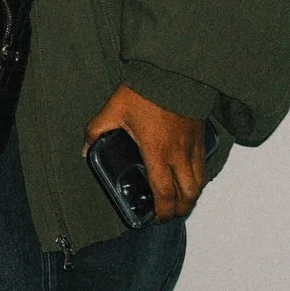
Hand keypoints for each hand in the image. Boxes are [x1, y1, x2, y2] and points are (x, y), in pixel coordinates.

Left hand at [84, 85, 209, 221]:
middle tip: (169, 211)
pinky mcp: (202, 137)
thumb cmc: (144, 92)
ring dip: (191, 195)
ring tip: (178, 198)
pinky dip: (197, 177)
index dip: (163, 211)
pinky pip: (204, 165)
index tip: (156, 217)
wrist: (173, 73)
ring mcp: (193, 147)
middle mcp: (179, 155)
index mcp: (157, 153)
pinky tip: (186, 175)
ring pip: (200, 182)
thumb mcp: (113, 110)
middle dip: (181, 209)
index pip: (165, 193)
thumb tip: (85, 148)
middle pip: (189, 195)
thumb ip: (96, 131)